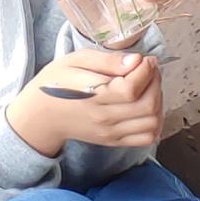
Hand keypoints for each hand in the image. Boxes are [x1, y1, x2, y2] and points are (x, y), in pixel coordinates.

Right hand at [7, 39, 163, 158]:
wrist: (41, 115)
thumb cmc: (56, 82)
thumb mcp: (75, 61)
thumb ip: (107, 60)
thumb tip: (136, 61)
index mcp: (93, 96)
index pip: (131, 89)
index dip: (146, 71)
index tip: (145, 59)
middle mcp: (104, 118)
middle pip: (148, 105)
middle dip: (156, 82)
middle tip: (149, 69)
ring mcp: (110, 132)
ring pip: (152, 122)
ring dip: (158, 101)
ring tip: (148, 86)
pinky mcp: (114, 141)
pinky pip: (147, 137)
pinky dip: (155, 122)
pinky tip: (147, 106)